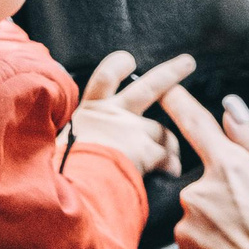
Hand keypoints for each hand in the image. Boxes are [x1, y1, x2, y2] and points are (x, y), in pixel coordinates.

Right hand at [72, 51, 194, 176]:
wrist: (70, 187)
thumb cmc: (60, 170)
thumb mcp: (60, 142)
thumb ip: (74, 137)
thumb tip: (72, 147)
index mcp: (90, 111)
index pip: (105, 77)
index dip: (118, 65)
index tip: (130, 61)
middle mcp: (113, 114)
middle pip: (149, 87)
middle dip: (171, 73)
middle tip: (188, 63)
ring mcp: (131, 130)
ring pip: (162, 130)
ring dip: (171, 143)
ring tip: (174, 158)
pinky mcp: (145, 151)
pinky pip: (166, 156)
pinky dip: (171, 164)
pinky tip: (171, 172)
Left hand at [159, 85, 248, 248]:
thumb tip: (231, 112)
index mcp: (231, 169)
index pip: (196, 124)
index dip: (178, 102)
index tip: (164, 88)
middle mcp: (200, 198)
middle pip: (206, 184)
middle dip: (229, 196)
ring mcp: (188, 236)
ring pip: (200, 221)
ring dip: (221, 229)